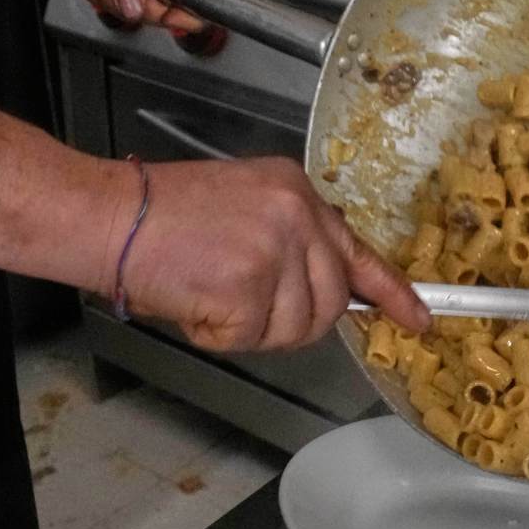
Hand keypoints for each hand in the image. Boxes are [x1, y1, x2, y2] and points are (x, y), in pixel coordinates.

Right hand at [101, 155, 428, 353]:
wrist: (109, 217)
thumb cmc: (160, 216)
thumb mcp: (243, 206)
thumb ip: (288, 238)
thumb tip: (321, 289)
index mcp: (295, 190)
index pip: (357, 249)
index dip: (391, 292)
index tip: (419, 318)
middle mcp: (295, 214)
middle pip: (329, 303)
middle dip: (290, 321)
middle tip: (242, 305)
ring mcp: (275, 250)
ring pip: (293, 328)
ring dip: (250, 328)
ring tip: (209, 291)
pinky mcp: (249, 286)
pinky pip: (251, 339)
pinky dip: (219, 334)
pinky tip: (195, 301)